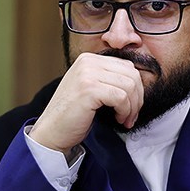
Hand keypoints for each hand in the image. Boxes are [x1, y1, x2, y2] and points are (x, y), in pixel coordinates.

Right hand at [29, 52, 143, 156]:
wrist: (52, 131)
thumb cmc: (73, 114)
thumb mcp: (91, 88)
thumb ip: (108, 79)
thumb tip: (137, 82)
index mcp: (89, 59)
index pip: (127, 66)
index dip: (136, 88)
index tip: (131, 106)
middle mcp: (88, 62)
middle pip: (132, 74)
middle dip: (137, 98)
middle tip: (131, 115)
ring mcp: (87, 74)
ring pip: (129, 86)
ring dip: (132, 107)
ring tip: (124, 119)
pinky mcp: (89, 89)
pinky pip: (121, 97)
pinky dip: (125, 111)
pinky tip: (118, 119)